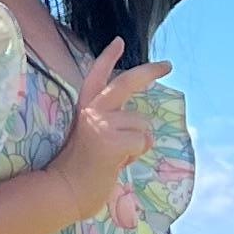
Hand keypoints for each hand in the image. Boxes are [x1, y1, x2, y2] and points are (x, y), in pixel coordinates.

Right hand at [52, 39, 170, 210]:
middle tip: (168, 64)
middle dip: (149, 71)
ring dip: (137, 144)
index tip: (118, 41)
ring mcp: (101, 123)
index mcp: (86, 109)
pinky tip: (117, 164)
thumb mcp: (93, 139)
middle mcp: (92, 111)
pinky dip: (136, 155)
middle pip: (126, 83)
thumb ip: (110, 125)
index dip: (108, 58)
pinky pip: (142, 142)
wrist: (64, 191)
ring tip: (116, 158)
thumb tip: (139, 130)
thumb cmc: (82, 172)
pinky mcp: (110, 140)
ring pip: (142, 125)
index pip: (96, 77)